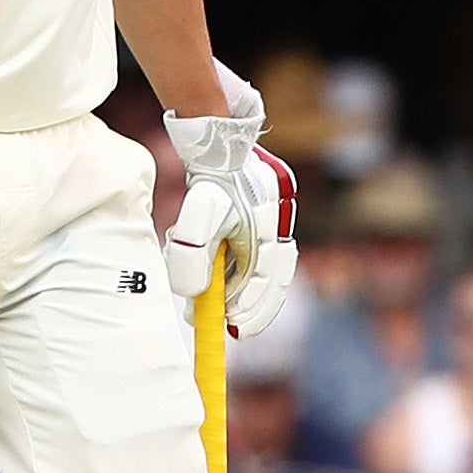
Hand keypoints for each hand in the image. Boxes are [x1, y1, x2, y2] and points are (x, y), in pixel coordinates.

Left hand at [163, 73, 298, 337]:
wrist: (219, 145)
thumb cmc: (211, 180)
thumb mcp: (197, 215)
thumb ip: (194, 254)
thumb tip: (194, 295)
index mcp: (270, 232)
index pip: (267, 281)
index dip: (253, 308)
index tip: (233, 327)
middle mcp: (279, 232)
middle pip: (274, 281)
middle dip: (254, 308)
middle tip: (230, 327)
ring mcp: (275, 226)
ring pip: (268, 271)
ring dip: (248, 292)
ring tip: (225, 308)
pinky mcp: (265, 223)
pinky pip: (260, 258)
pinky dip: (246, 275)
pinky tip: (225, 280)